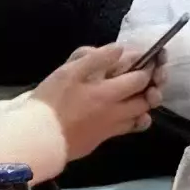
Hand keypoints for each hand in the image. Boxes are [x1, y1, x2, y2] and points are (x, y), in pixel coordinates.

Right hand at [34, 45, 163, 160]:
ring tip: (139, 94)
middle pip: (146, 100)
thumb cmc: (51, 102)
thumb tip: (121, 49)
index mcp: (109, 93)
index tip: (150, 58)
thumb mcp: (69, 72)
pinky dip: (133, 121)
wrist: (36, 138)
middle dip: (152, 87)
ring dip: (143, 105)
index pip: (141, 79)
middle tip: (149, 77)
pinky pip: (126, 130)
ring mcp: (110, 129)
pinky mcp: (101, 141)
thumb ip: (97, 59)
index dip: (148, 67)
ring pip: (140, 117)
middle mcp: (116, 113)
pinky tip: (126, 114)